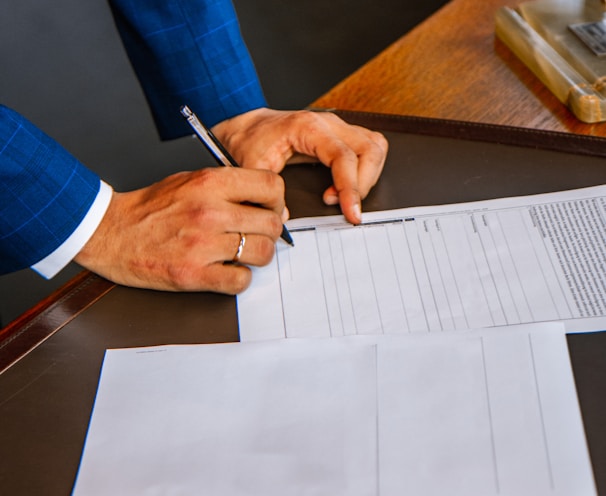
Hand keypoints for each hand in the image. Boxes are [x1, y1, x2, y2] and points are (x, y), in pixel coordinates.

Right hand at [74, 167, 286, 293]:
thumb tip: (270, 205)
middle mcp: (209, 212)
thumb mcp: (190, 180)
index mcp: (209, 183)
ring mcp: (202, 245)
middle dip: (269, 231)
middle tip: (257, 235)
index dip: (277, 200)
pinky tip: (227, 270)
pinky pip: (240, 281)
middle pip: (271, 223)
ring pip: (262, 253)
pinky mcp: (193, 274)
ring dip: (258, 256)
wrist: (109, 232)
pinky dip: (239, 278)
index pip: (270, 186)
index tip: (270, 209)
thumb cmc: (150, 208)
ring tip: (242, 253)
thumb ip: (229, 188)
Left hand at [212, 108, 387, 223]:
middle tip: (345, 208)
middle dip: (363, 184)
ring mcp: (337, 127)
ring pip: (375, 146)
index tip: (351, 212)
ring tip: (343, 197)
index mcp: (308, 127)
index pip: (344, 156)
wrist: (247, 127)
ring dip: (368, 176)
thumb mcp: (251, 168)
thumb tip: (285, 218)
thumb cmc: (250, 142)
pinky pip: (368, 146)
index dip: (351, 188)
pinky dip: (365, 169)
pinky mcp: (340, 134)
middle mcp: (328, 123)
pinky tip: (344, 186)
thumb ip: (267, 193)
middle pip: (369, 149)